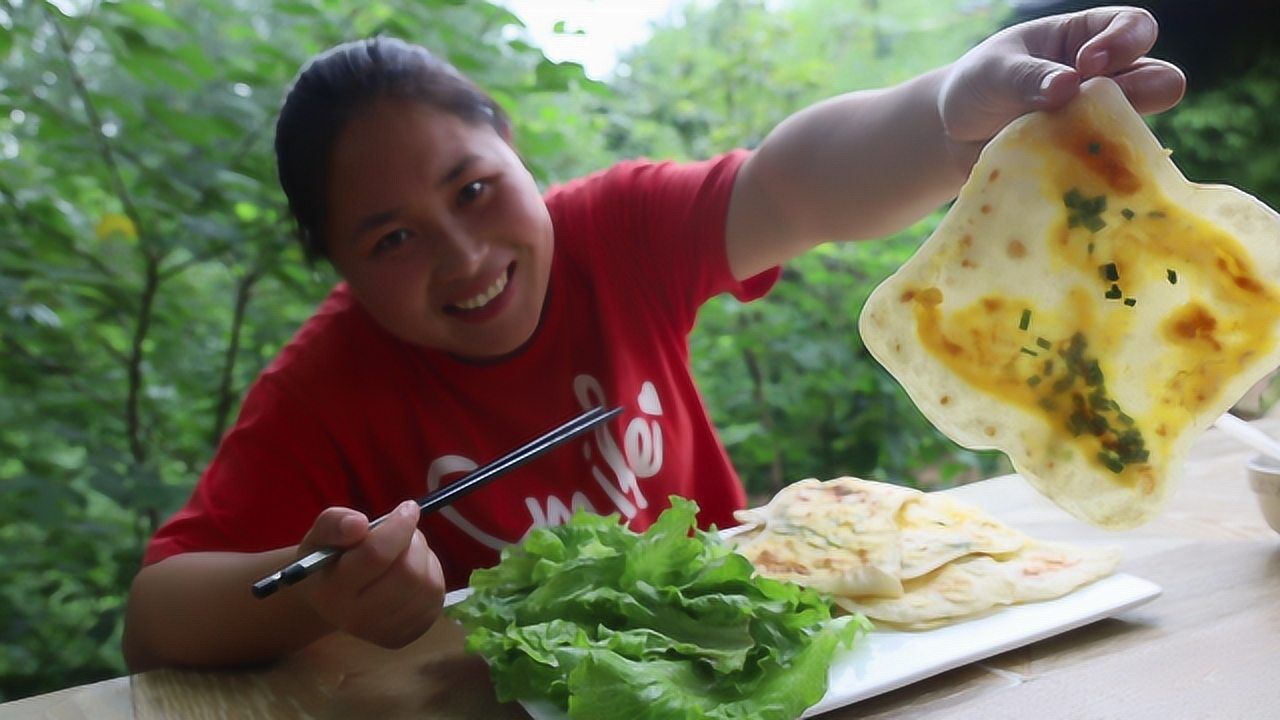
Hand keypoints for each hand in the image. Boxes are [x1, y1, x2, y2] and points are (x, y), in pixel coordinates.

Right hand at [297, 501, 445, 647]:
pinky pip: (435, 598)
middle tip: (405, 531)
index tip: (408, 507)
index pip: (376, 555)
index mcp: (332, 591)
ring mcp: (383, 631)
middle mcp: (356, 618)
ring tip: (405, 551)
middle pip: (408, 573)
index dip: (399, 526)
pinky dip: (431, 575)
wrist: (332, 599)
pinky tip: (413, 572)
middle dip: (413, 542)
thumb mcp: (322, 534)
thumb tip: (359, 524)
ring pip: (427, 585)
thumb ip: (335, 524)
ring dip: (424, 557)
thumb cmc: (330, 559)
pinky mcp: (407, 635)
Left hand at [939, 6, 1185, 163]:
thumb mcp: (993, 71)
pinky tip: (1070, 178)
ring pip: (1139, 130)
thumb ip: (1027, 76)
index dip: (1123, 41)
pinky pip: (1107, 170)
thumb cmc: (978, 86)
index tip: (1087, 63)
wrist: (954, 136)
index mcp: (1085, 38)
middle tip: (1102, 101)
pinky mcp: (1086, 162)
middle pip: (1159, 79)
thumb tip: (1067, 86)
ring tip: (1084, 143)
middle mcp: (1106, 80)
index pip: (1132, 26)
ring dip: (1119, 136)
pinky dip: (1094, 173)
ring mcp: (1099, 124)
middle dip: (1147, 88)